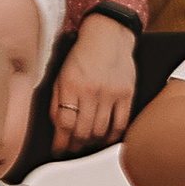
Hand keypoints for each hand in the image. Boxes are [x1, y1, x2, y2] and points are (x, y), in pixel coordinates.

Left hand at [50, 13, 136, 152]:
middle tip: (72, 150)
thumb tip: (57, 127)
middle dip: (75, 146)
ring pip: (101, 131)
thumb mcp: (61, 75)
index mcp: (71, 85)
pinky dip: (112, 136)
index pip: (64, 123)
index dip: (60, 142)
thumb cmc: (83, 54)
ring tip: (87, 144)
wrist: (108, 35)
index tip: (59, 149)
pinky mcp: (127, 94)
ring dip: (92, 143)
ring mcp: (111, 93)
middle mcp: (91, 90)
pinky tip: (105, 138)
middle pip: (83, 131)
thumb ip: (56, 100)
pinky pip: (120, 124)